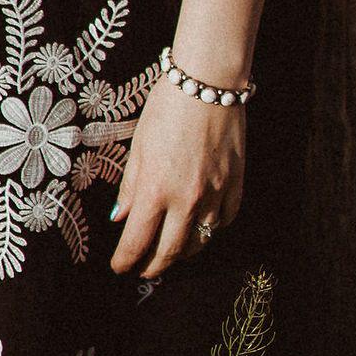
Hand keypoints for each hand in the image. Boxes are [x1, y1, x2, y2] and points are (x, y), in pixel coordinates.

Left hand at [108, 77, 244, 279]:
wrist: (208, 85)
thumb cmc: (167, 109)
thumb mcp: (138, 147)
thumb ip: (131, 187)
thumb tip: (120, 217)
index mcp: (156, 190)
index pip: (136, 241)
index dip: (125, 260)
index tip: (120, 267)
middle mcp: (186, 199)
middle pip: (169, 251)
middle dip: (153, 266)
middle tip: (144, 271)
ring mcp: (215, 195)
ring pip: (200, 242)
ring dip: (182, 252)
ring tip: (171, 253)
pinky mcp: (235, 185)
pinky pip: (224, 220)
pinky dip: (211, 229)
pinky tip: (201, 226)